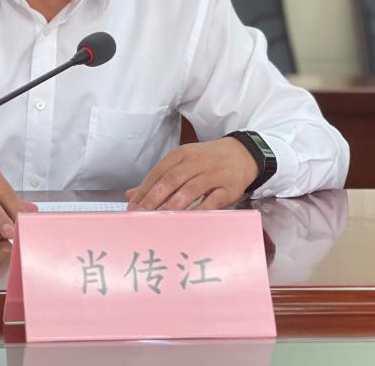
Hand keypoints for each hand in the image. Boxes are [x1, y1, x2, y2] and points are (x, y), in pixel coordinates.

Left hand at [125, 138, 257, 211]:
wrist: (242, 154)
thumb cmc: (207, 160)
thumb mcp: (182, 162)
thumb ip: (158, 178)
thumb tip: (131, 194)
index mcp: (181, 155)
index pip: (158, 172)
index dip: (144, 190)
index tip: (132, 207)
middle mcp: (195, 163)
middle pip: (170, 180)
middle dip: (153, 199)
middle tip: (141, 215)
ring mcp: (212, 175)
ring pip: (189, 189)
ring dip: (173, 205)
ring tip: (159, 219)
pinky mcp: (228, 188)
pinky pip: (212, 201)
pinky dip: (199, 211)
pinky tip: (188, 220)